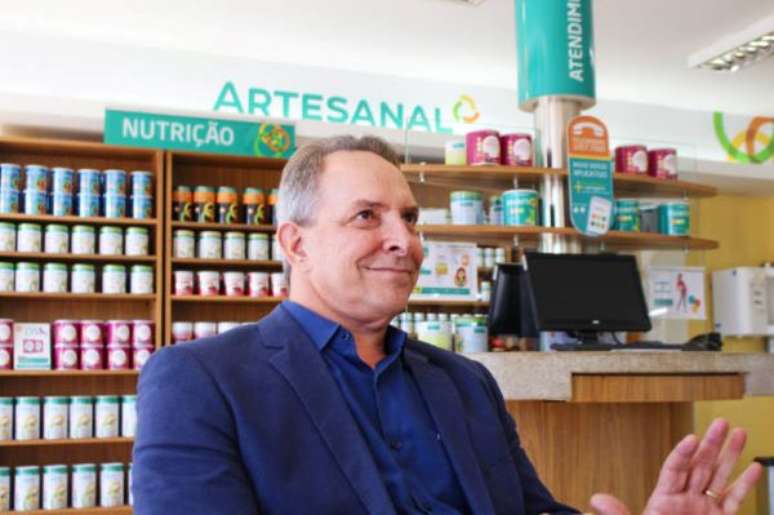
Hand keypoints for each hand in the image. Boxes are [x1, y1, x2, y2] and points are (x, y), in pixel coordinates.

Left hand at [589, 418, 762, 514]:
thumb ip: (619, 513)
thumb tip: (597, 500)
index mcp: (664, 500)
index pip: (674, 470)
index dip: (683, 453)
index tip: (691, 438)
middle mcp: (686, 500)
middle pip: (700, 465)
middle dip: (711, 443)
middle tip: (720, 423)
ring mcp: (704, 509)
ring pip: (719, 476)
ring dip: (729, 455)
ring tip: (738, 433)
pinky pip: (734, 499)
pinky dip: (744, 484)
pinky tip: (751, 468)